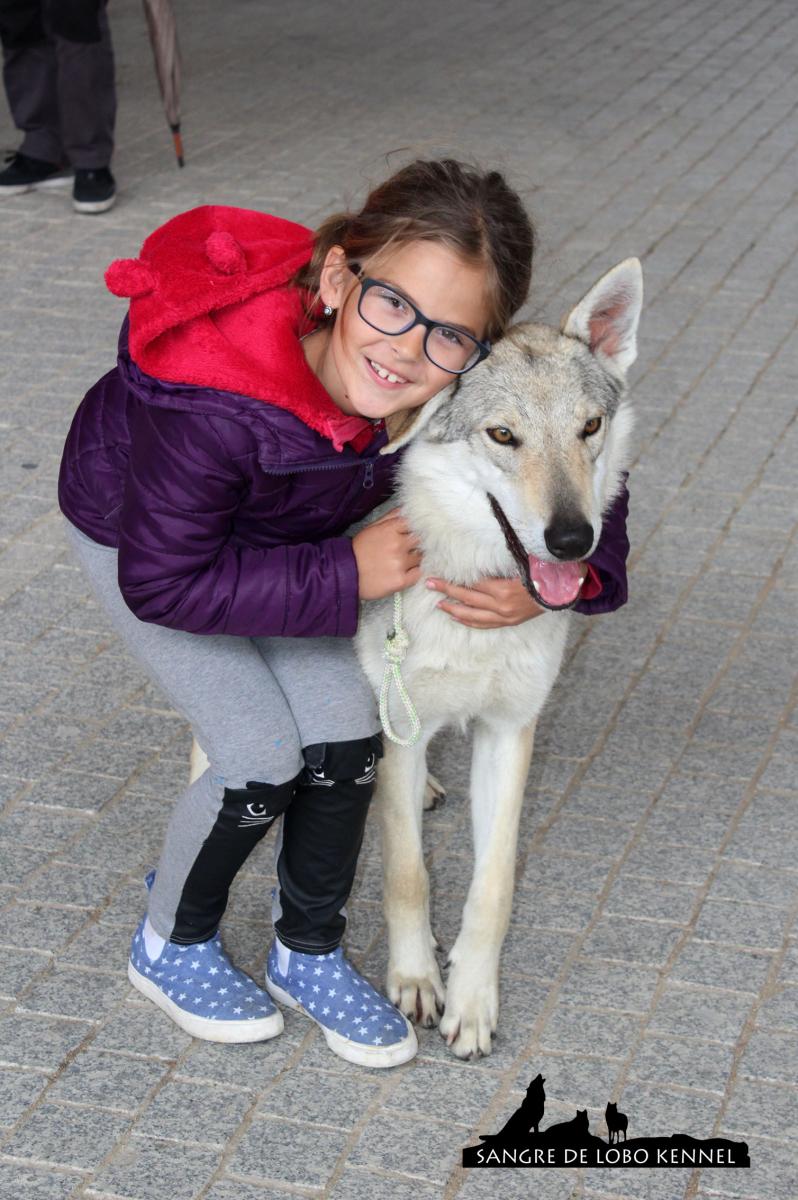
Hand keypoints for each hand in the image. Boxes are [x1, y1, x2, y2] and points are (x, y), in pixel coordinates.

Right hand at [352, 507, 421, 599]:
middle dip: (418, 544)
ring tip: (404, 561)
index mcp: (390, 529)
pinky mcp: (400, 581)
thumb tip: (407, 508)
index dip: (418, 527)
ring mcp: (399, 563)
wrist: (344, 573)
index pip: (415, 523)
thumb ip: (391, 517)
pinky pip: (418, 574)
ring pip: (421, 557)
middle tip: (411, 548)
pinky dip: (415, 572)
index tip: (416, 532)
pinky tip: (406, 572)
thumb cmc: (359, 550)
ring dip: (416, 559)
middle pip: (421, 540)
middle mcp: (397, 545)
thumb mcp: (372, 527)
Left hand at [426, 564, 587, 628]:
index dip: (454, 580)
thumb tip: (488, 544)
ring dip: (453, 609)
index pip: (472, 584)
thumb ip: (506, 557)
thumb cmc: (545, 573)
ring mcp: (505, 616)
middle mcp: (502, 606)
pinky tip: (457, 617)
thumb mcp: (525, 561)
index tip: (439, 574)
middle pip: (467, 598)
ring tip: (438, 604)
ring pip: (472, 616)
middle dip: (446, 591)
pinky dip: (469, 621)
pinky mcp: (510, 621)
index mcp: (503, 590)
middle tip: (429, 584)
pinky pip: (484, 624)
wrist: (564, 592)